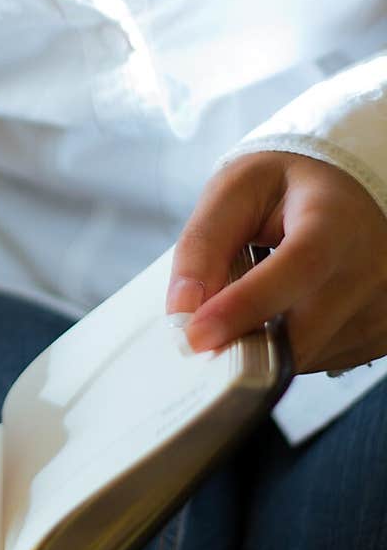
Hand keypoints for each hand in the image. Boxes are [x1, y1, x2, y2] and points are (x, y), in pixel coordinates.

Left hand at [166, 151, 386, 372]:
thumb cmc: (286, 188)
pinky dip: (290, 346)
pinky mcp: (381, 336)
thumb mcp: (235, 191)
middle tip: (203, 333)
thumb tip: (182, 311)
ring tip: (259, 298)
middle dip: (241, 342)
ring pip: (306, 355)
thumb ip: (204, 244)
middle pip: (303, 332)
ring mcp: (381, 307)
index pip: (299, 269)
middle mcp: (370, 268)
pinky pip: (321, 361)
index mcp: (335, 220)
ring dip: (264, 342)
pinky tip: (287, 310)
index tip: (196, 335)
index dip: (245, 306)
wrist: (347, 194)